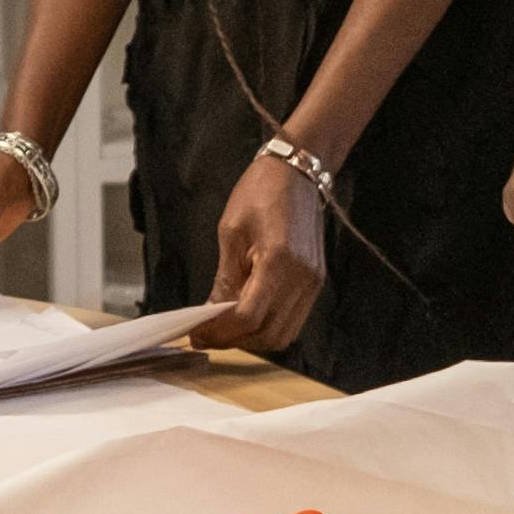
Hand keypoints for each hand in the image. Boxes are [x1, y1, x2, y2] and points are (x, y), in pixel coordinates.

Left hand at [203, 150, 326, 358]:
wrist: (297, 172)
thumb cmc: (259, 192)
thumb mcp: (231, 232)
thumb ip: (225, 279)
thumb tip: (211, 314)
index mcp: (278, 261)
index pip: (249, 316)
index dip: (220, 332)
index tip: (196, 333)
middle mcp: (302, 278)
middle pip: (269, 334)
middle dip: (235, 340)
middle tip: (206, 335)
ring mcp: (313, 283)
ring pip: (284, 334)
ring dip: (253, 339)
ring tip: (226, 328)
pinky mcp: (316, 282)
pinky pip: (293, 320)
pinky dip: (269, 325)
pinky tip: (248, 315)